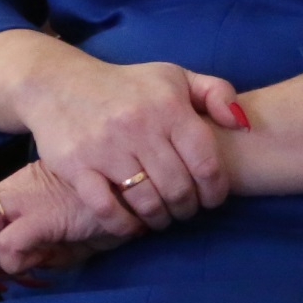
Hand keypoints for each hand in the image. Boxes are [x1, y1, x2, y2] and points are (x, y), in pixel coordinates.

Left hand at [0, 161, 118, 288]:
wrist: (138, 188)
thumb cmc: (107, 208)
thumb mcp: (66, 229)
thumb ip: (40, 246)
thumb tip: (25, 269)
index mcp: (16, 192)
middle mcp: (13, 192)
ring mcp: (25, 200)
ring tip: (13, 269)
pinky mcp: (45, 214)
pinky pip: (9, 243)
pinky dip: (15, 262)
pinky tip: (39, 266)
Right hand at [14, 46, 246, 235]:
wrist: (60, 85)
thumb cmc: (128, 86)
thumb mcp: (175, 77)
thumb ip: (217, 93)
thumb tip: (242, 124)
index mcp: (169, 107)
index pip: (206, 163)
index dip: (215, 190)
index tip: (211, 198)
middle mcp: (140, 127)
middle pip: (179, 189)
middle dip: (187, 208)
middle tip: (185, 210)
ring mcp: (106, 149)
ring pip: (147, 203)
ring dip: (160, 219)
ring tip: (162, 217)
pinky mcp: (77, 167)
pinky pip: (108, 210)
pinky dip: (126, 225)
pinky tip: (134, 223)